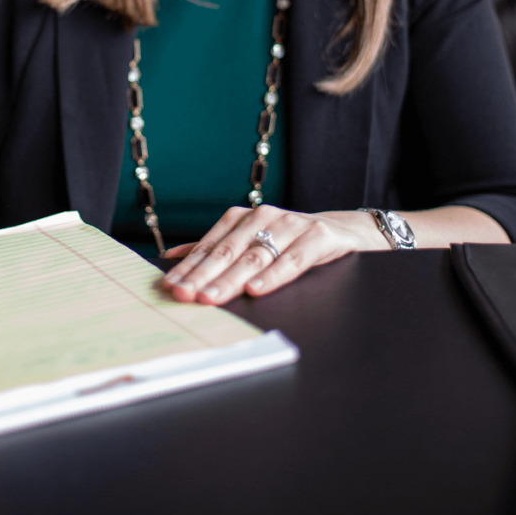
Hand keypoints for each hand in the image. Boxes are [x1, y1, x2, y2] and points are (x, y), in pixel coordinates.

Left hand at [162, 204, 388, 304]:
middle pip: (228, 251)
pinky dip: (274, 274)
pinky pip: (293, 259)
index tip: (170, 287)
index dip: (189, 268)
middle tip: (185, 296)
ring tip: (212, 297)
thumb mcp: (252, 242)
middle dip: (203, 275)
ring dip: (231, 279)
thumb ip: (215, 248)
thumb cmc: (290, 242)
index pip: (209, 246)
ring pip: (256, 256)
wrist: (345, 231)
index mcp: (242, 218)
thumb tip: (171, 256)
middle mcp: (264, 217)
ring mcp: (291, 225)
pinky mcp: (319, 237)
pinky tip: (257, 289)